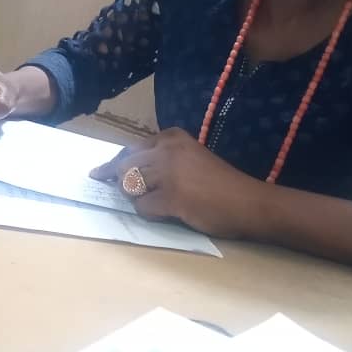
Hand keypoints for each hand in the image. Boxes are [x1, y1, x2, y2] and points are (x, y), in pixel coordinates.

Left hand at [91, 127, 268, 236]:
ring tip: (157, 203)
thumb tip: (127, 174)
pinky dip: (149, 214)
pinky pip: (142, 207)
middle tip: (114, 190)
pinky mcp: (171, 196)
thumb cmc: (222, 184)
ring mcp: (168, 172)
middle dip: (115, 180)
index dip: (116, 163)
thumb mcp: (191, 159)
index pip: (130, 149)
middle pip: (123, 166)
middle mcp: (167, 149)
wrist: (249, 203)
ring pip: (129, 186)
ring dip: (136, 198)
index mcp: (172, 137)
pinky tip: (167, 213)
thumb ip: (164, 160)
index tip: (102, 173)